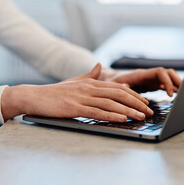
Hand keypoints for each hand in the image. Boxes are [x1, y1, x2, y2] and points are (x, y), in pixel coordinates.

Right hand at [1, 64, 153, 122]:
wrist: (34, 96)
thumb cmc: (54, 92)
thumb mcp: (74, 81)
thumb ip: (89, 75)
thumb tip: (99, 66)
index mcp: (90, 82)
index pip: (117, 87)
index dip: (133, 95)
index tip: (144, 102)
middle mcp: (89, 88)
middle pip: (118, 94)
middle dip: (136, 103)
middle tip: (149, 111)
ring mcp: (82, 97)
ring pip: (110, 103)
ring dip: (128, 110)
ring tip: (142, 117)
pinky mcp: (74, 108)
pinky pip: (96, 111)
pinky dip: (111, 115)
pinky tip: (122, 119)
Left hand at [100, 67, 181, 96]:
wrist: (110, 78)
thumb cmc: (110, 82)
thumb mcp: (113, 84)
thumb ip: (120, 85)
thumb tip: (126, 86)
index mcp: (141, 74)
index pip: (160, 72)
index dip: (167, 81)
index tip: (170, 94)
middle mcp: (148, 75)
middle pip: (168, 73)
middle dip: (178, 81)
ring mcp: (151, 79)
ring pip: (168, 78)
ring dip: (177, 84)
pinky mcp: (151, 85)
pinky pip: (165, 85)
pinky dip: (172, 89)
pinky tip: (177, 96)